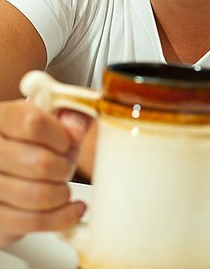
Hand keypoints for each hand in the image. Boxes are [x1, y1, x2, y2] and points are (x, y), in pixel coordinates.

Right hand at [0, 99, 91, 247]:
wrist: (16, 171)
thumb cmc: (36, 143)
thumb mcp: (56, 121)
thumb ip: (72, 116)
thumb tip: (75, 130)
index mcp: (2, 118)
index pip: (32, 124)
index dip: (60, 136)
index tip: (66, 142)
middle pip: (40, 163)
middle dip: (64, 168)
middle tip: (64, 167)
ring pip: (39, 195)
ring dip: (62, 193)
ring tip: (64, 187)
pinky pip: (35, 221)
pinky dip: (62, 216)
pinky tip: (71, 207)